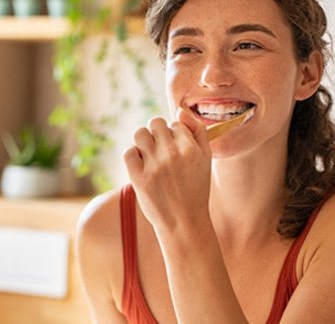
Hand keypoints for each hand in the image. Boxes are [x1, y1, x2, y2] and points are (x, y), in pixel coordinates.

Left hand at [123, 108, 211, 232]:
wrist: (184, 222)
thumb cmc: (196, 189)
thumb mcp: (206, 159)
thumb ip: (198, 132)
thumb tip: (180, 111)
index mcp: (190, 148)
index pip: (175, 123)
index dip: (174, 134)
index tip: (176, 149)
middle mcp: (172, 154)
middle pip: (155, 123)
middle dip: (157, 133)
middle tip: (161, 150)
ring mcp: (154, 166)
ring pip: (140, 134)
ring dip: (144, 141)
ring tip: (150, 155)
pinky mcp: (138, 178)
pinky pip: (129, 152)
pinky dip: (133, 156)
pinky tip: (142, 166)